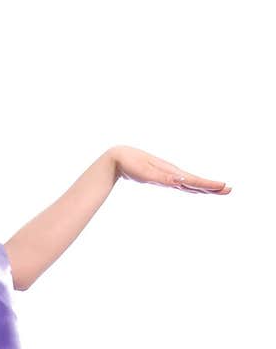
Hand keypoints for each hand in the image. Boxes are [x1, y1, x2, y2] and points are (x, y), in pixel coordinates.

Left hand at [112, 145, 230, 193]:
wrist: (120, 157)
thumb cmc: (132, 164)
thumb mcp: (146, 172)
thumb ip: (163, 177)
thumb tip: (180, 180)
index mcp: (172, 173)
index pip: (194, 180)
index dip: (208, 185)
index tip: (223, 186)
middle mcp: (173, 174)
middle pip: (196, 182)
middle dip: (211, 187)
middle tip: (228, 190)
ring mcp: (168, 176)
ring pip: (190, 183)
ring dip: (204, 187)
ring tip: (219, 190)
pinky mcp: (162, 177)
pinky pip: (181, 183)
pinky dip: (190, 186)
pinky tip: (195, 189)